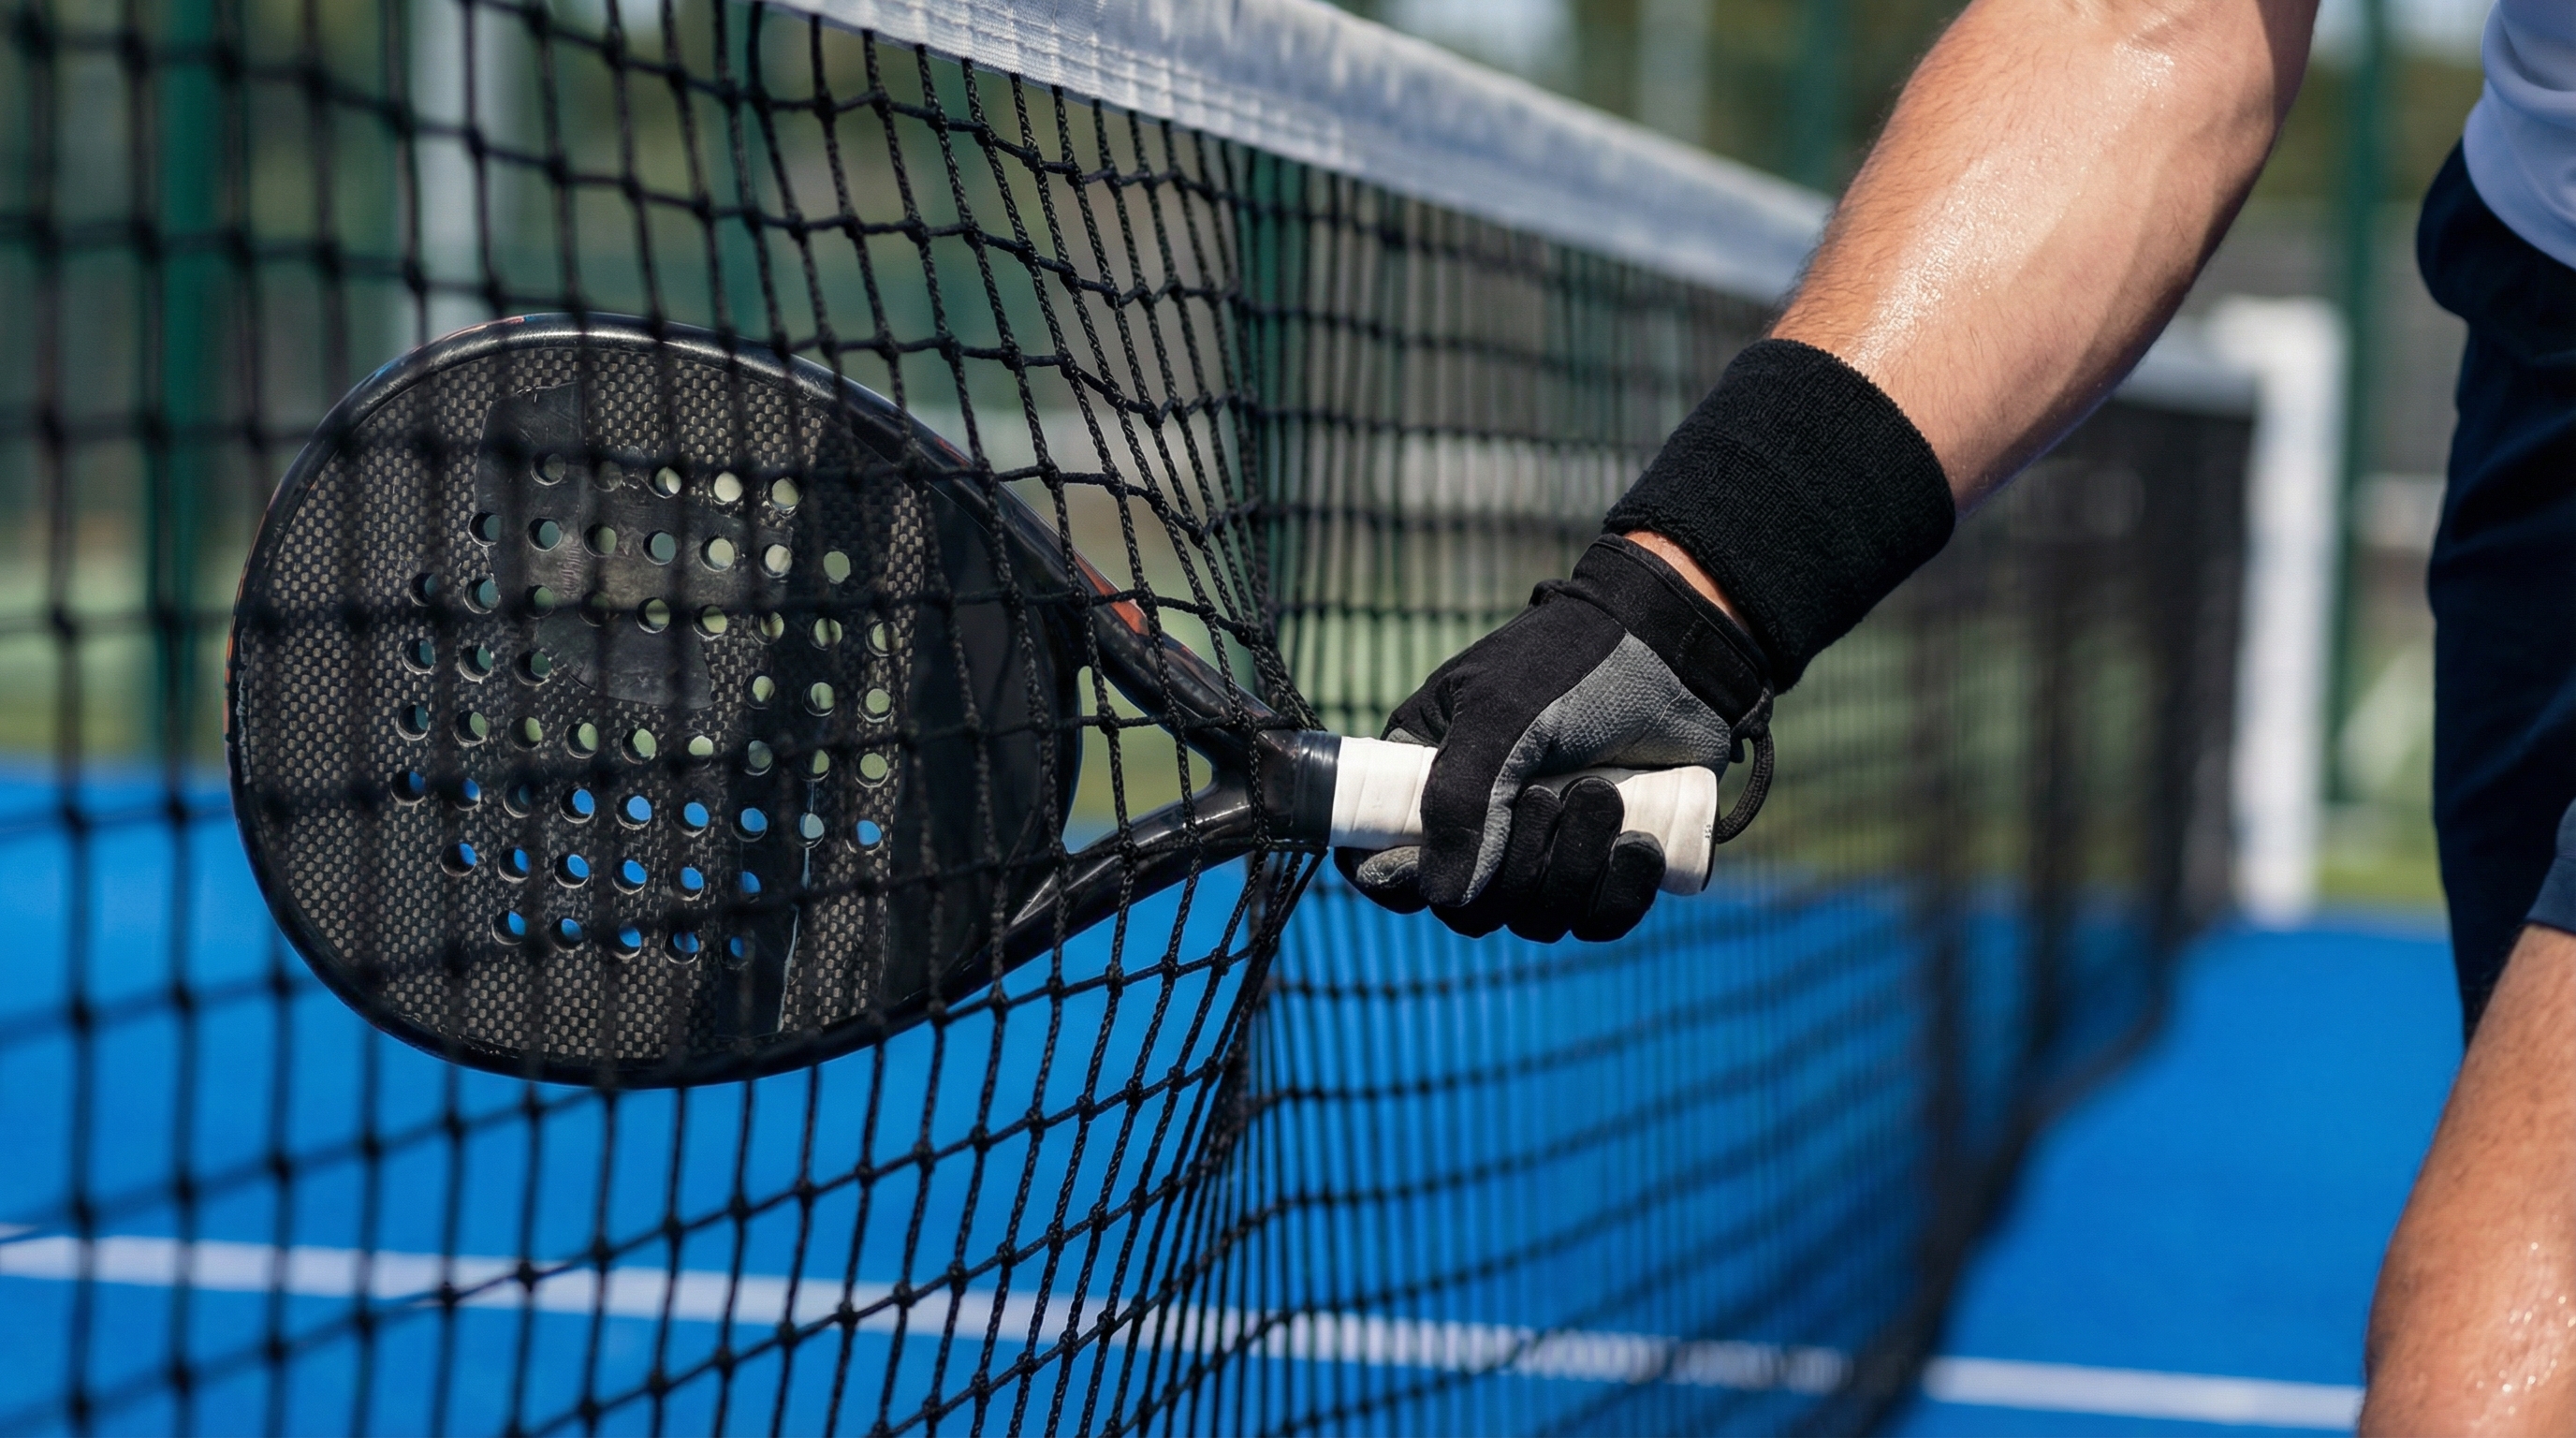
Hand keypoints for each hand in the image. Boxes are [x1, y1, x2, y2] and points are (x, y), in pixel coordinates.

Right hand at [1334, 535, 1773, 941]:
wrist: (1675, 648)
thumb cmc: (1572, 663)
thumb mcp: (1500, 716)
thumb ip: (1460, 801)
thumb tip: (1443, 899)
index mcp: (1427, 776)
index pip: (1381, 857)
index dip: (1398, 882)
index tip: (1429, 876)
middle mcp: (1480, 823)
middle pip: (1469, 908)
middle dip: (1514, 870)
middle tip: (1551, 799)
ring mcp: (1545, 849)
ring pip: (1536, 918)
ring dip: (1572, 870)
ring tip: (1605, 797)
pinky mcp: (1606, 864)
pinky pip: (1598, 921)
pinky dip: (1619, 895)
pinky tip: (1640, 846)